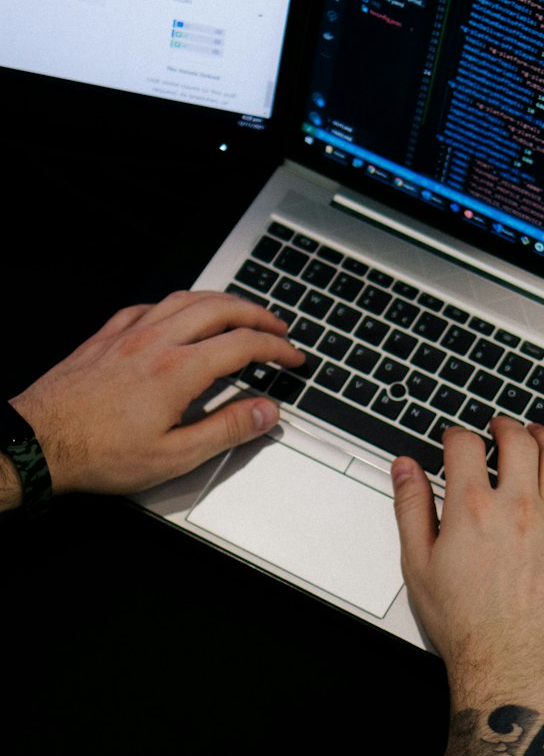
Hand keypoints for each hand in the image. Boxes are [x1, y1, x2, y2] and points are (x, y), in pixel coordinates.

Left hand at [9, 290, 303, 498]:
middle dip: (258, 315)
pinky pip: (151, 305)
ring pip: (187, 298)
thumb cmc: (99, 453)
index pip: (244, 345)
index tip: (292, 357)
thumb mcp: (175, 457)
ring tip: (241, 313)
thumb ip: (227, 430)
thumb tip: (266, 412)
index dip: (277, 348)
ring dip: (223, 301)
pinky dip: (178, 304)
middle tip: (278, 328)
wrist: (38, 441)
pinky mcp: (107, 336)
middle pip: (221, 309)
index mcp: (178, 371)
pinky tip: (181, 314)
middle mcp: (156, 342)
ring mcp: (129, 333)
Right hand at [391, 418, 543, 715]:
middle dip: (506, 427)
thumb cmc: (464, 623)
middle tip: (500, 427)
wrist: (506, 664)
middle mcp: (516, 509)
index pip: (466, 447)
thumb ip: (411, 509)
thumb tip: (406, 470)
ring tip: (540, 434)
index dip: (457, 435)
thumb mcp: (418, 563)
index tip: (455, 439)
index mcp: (472, 508)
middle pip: (518, 443)